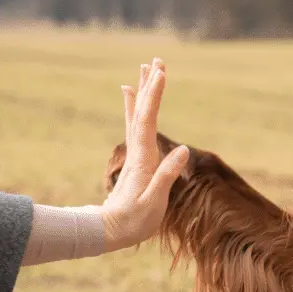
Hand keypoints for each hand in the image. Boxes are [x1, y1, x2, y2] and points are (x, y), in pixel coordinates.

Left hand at [100, 58, 188, 251]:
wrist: (109, 231)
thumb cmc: (133, 221)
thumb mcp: (153, 203)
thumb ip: (166, 176)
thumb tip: (183, 148)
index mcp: (143, 159)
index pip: (148, 120)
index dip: (154, 96)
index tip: (160, 73)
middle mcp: (137, 150)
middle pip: (142, 111)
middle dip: (149, 85)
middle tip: (155, 60)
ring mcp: (135, 153)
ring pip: (137, 114)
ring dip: (142, 91)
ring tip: (146, 68)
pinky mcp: (136, 158)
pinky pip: (135, 124)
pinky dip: (134, 106)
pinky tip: (129, 94)